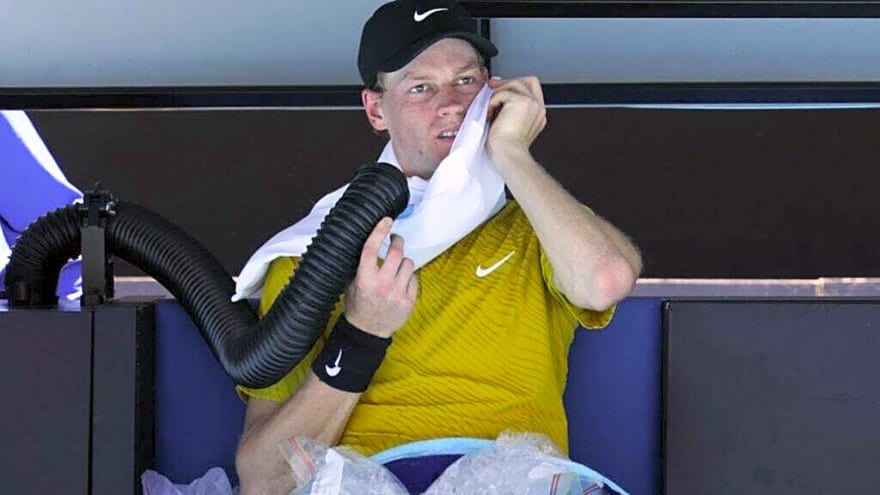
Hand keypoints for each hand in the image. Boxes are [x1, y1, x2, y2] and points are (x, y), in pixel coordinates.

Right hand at [343, 217, 418, 337]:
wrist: (367, 332)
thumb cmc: (358, 305)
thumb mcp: (351, 284)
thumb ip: (359, 266)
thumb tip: (369, 243)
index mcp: (364, 279)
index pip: (371, 249)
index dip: (379, 231)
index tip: (386, 220)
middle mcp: (381, 285)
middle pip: (395, 253)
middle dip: (397, 241)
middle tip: (395, 240)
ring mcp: (397, 294)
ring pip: (408, 264)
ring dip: (403, 261)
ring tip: (396, 266)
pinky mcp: (409, 301)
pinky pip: (414, 278)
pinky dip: (408, 277)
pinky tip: (400, 282)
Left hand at [486, 76, 546, 160]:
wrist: (508, 154)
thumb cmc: (505, 149)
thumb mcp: (510, 126)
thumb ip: (510, 112)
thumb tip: (498, 100)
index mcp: (538, 115)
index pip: (531, 91)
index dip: (515, 88)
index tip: (499, 90)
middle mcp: (538, 108)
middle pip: (528, 81)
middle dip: (509, 82)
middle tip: (492, 87)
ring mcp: (533, 104)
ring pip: (515, 84)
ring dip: (498, 93)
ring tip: (490, 107)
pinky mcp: (523, 102)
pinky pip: (503, 92)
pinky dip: (493, 101)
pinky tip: (489, 113)